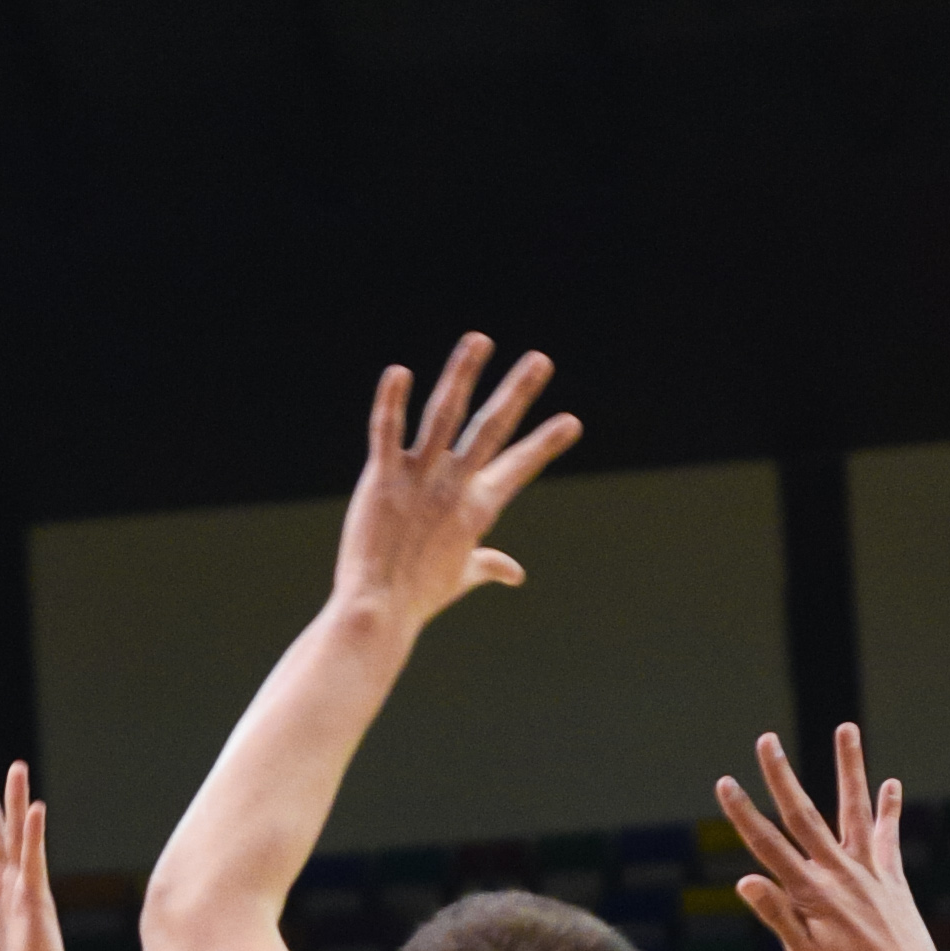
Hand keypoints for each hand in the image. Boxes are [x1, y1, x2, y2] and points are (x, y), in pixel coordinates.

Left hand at [329, 334, 580, 632]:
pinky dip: (392, 401)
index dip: (545, 444)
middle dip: (518, 392)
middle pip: (491, 429)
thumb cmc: (418, 597)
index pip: (519, 467)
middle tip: (540, 360)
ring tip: (479, 340)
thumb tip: (514, 572)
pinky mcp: (382, 480)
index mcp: (477, 508)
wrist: (378, 610)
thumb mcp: (461, 577)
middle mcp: (453, 487)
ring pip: (444, 416)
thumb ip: (489, 565)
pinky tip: (399, 372)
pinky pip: (387, 431)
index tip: (571, 422)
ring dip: (463, 374)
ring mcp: (418, 480)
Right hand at [716, 725, 949, 950]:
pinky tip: (890, 784)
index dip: (743, 814)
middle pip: (804, 815)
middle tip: (766, 741)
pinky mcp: (892, 880)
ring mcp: (869, 872)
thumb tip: (745, 879)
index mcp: (811, 894)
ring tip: (847, 728)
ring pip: (853, 810)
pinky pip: (888, 837)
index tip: (726, 783)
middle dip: (782, 777)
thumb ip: (777, 914)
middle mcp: (840, 873)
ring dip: (850, 767)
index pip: (768, 846)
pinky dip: (889, 809)